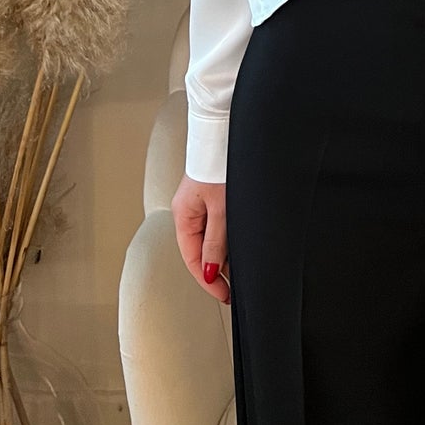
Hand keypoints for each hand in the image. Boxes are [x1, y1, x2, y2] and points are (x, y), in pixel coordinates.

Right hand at [172, 175, 230, 304]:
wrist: (225, 130)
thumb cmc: (220, 164)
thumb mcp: (221, 209)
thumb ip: (216, 242)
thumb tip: (209, 272)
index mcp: (183, 215)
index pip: (192, 258)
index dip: (208, 280)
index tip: (225, 294)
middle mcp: (189, 211)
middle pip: (200, 250)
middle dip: (217, 269)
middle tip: (235, 287)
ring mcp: (200, 202)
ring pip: (210, 238)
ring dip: (223, 254)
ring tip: (241, 269)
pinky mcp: (212, 194)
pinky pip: (216, 224)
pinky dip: (226, 237)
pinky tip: (239, 244)